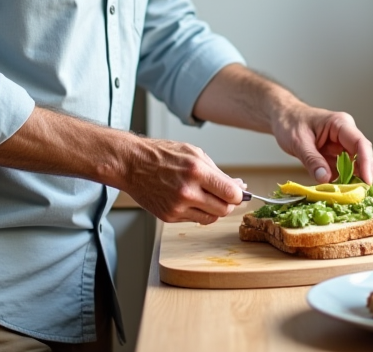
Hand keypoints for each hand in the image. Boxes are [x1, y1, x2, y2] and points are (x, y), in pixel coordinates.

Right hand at [122, 138, 243, 224]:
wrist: (132, 164)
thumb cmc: (162, 155)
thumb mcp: (194, 153)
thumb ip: (217, 172)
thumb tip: (238, 185)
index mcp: (197, 171)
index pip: (231, 194)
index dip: (239, 195)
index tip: (239, 193)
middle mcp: (188, 191)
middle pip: (224, 210)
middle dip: (229, 204)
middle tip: (226, 196)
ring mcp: (177, 207)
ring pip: (211, 218)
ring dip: (215, 209)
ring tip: (208, 197)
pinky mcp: (169, 216)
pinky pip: (194, 220)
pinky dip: (198, 211)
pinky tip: (192, 200)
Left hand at [270, 104, 372, 184]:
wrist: (282, 117)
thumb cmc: (290, 122)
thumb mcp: (298, 141)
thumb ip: (312, 160)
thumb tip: (325, 178)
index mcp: (340, 124)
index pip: (360, 143)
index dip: (366, 163)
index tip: (366, 181)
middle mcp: (345, 135)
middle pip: (362, 156)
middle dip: (361, 175)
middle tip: (357, 194)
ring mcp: (341, 146)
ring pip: (354, 166)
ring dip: (350, 181)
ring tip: (344, 195)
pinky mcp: (334, 156)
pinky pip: (342, 171)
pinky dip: (340, 181)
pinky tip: (335, 191)